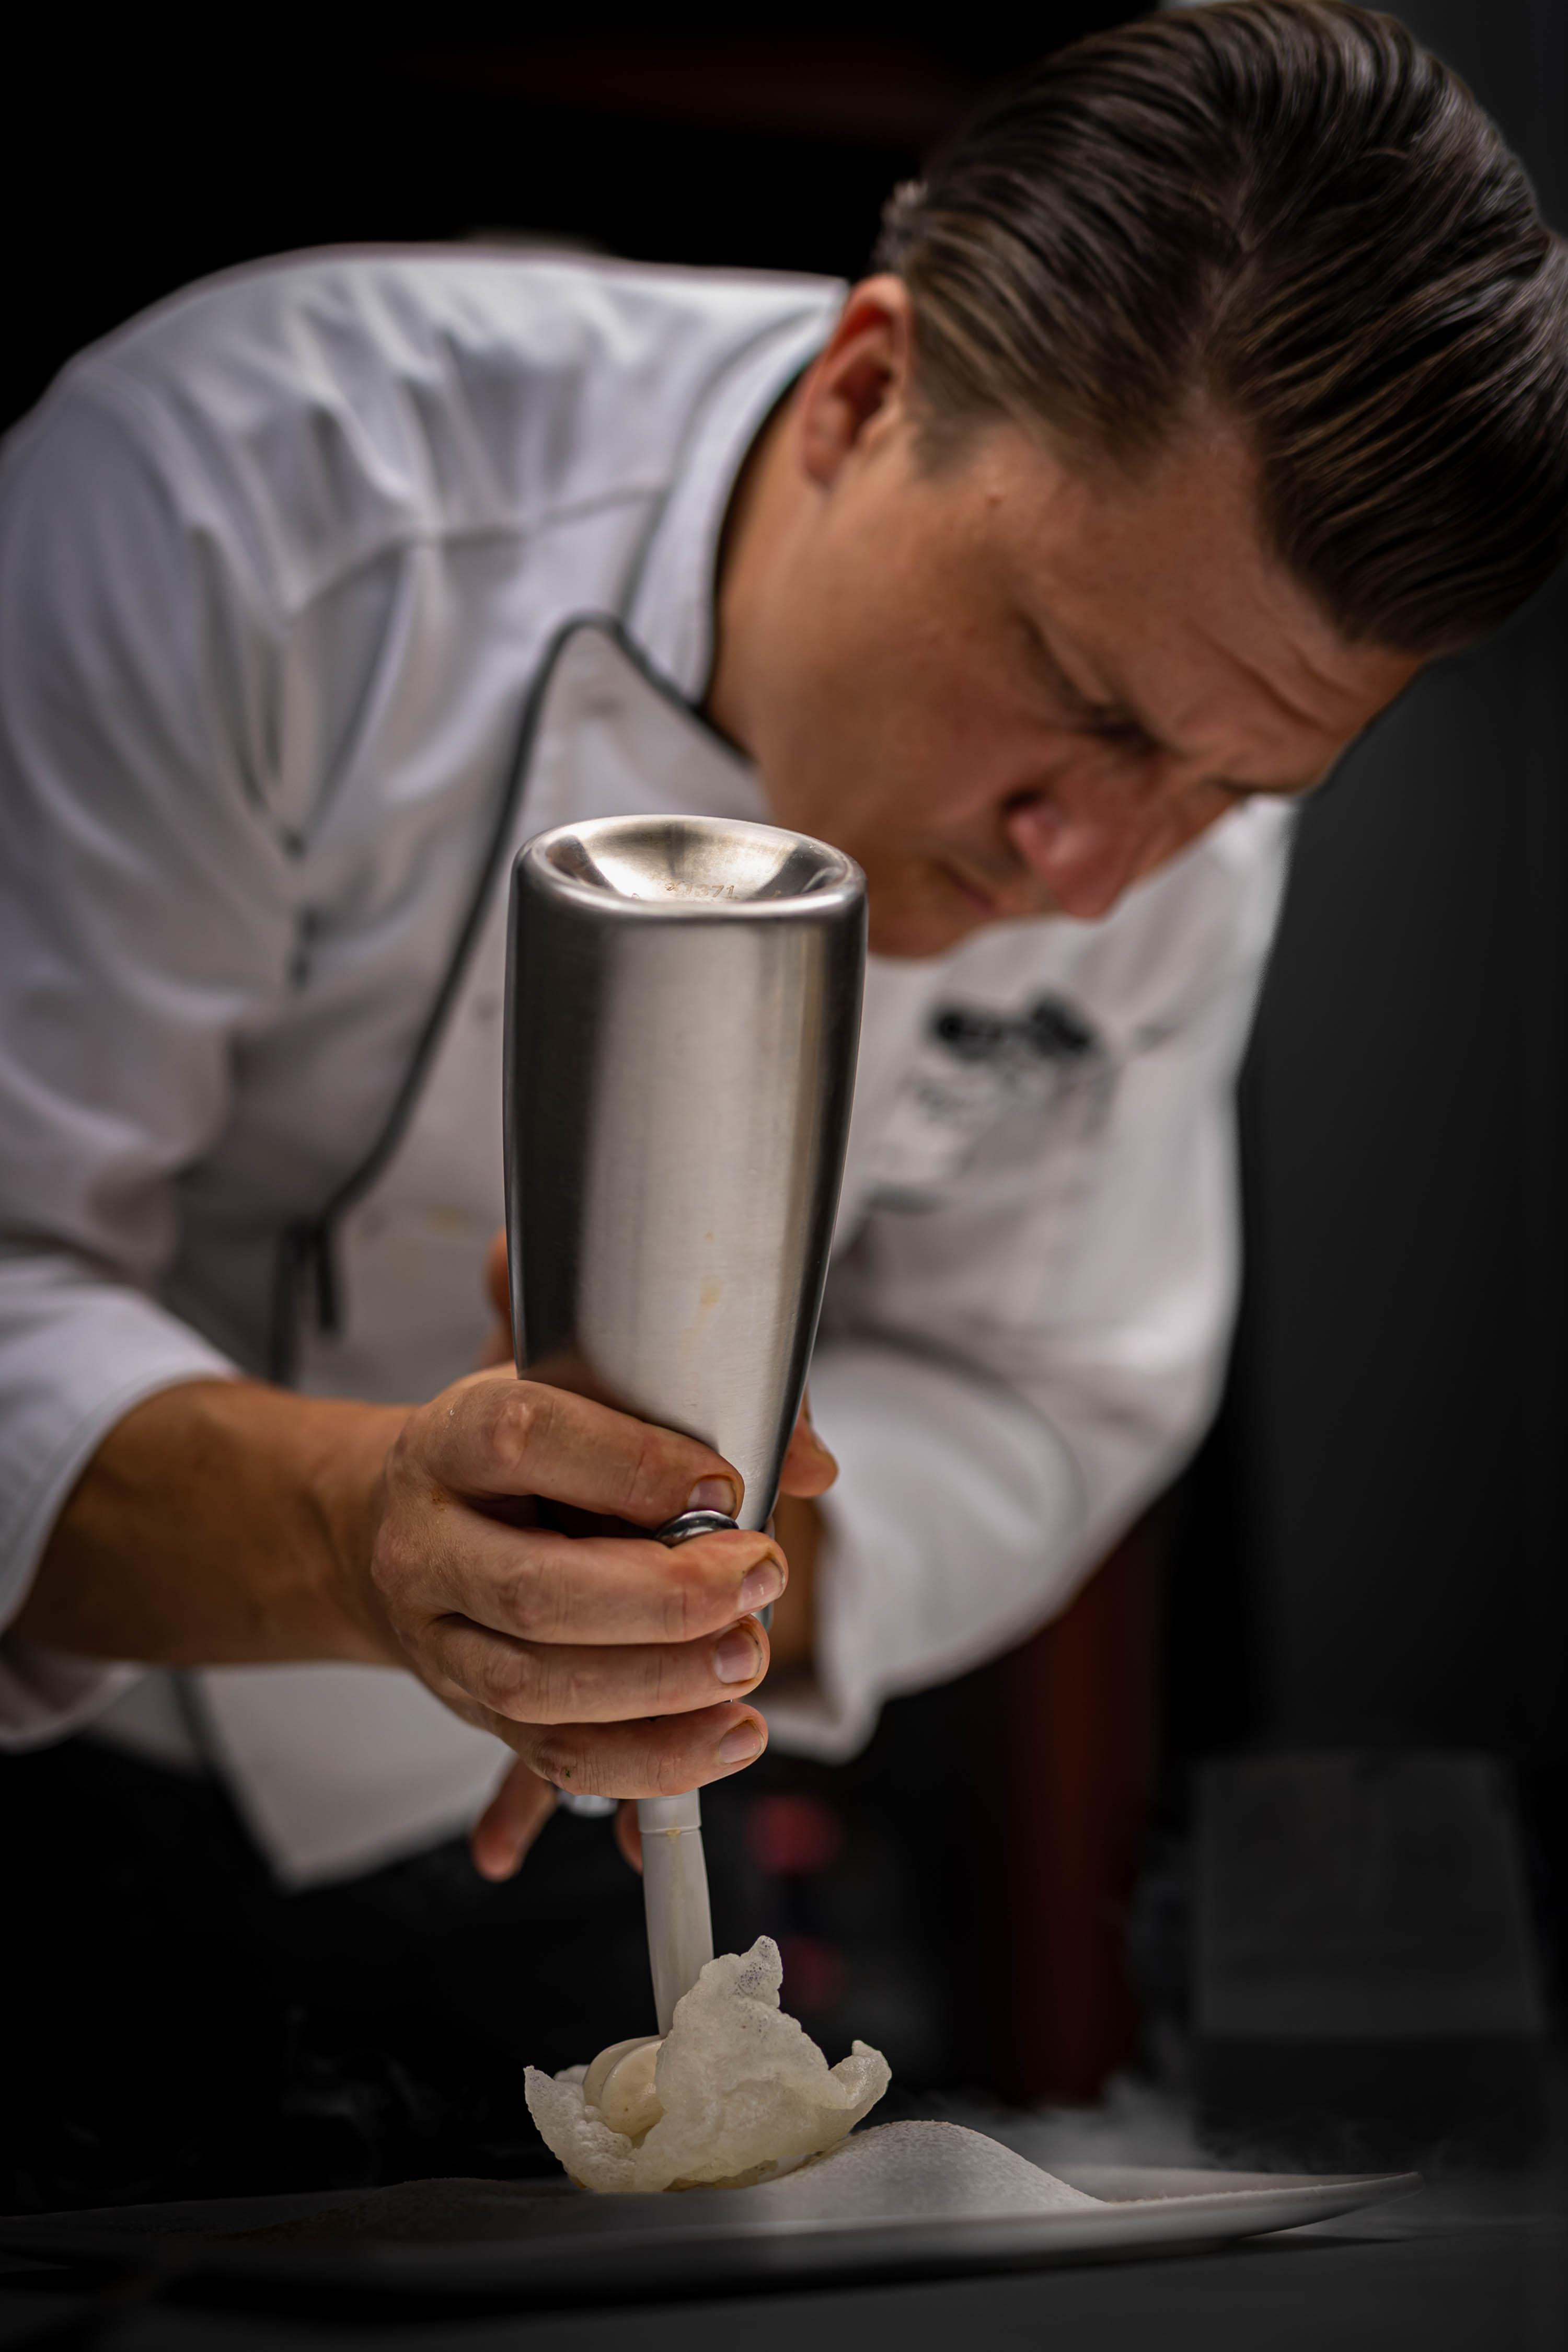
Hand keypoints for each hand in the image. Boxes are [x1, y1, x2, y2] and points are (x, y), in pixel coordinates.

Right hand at [467, 1231, 836, 1876]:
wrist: (404, 1521)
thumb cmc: (524, 1450)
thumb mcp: (585, 1394)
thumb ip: (701, 1407)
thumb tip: (816, 1466)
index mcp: (450, 1439)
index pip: (525, 1440)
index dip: (632, 1467)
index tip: (723, 1485)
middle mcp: (427, 1544)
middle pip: (535, 1591)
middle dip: (665, 1601)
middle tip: (759, 1581)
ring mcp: (439, 1638)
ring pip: (538, 1690)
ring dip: (662, 1689)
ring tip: (750, 1663)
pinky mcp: (472, 1709)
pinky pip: (554, 1758)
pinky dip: (649, 1761)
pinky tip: (725, 1737)